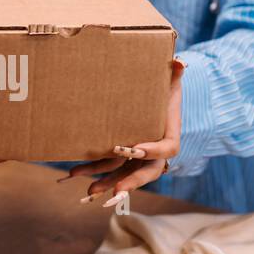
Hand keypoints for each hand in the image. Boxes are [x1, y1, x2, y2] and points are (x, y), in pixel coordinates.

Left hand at [62, 59, 186, 205]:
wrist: (155, 102)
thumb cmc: (164, 91)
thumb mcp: (171, 82)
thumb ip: (175, 74)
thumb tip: (179, 62)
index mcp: (169, 136)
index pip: (166, 149)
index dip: (152, 151)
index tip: (135, 150)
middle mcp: (154, 152)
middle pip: (147, 172)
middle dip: (131, 181)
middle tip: (117, 189)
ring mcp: (137, 158)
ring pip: (123, 174)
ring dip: (106, 183)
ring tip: (90, 191)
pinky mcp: (121, 158)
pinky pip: (108, 167)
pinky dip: (92, 170)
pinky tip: (74, 172)